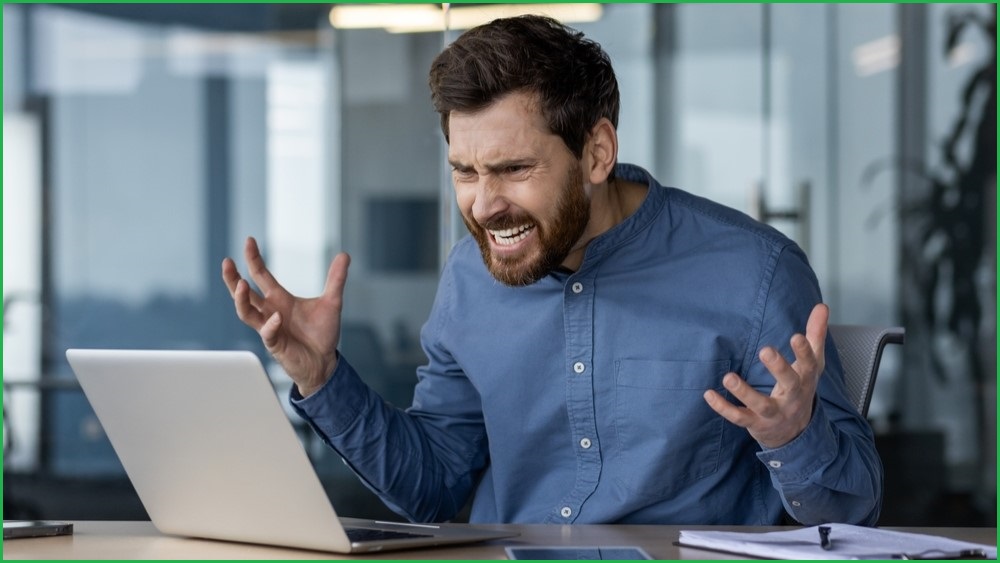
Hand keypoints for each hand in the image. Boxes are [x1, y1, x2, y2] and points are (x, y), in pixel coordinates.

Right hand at [221, 236, 350, 396]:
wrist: (325, 362)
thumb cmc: (322, 334)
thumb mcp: (332, 302)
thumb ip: (336, 279)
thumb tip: (344, 255)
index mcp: (279, 299)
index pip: (261, 276)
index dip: (253, 259)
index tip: (248, 241)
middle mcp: (270, 311)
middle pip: (243, 293)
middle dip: (232, 278)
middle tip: (227, 263)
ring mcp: (269, 328)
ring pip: (245, 313)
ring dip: (241, 299)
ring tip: (240, 284)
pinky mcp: (275, 344)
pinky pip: (267, 334)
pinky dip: (270, 325)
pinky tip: (277, 317)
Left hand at [703, 303, 828, 448]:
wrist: (795, 432)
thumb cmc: (800, 389)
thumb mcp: (811, 364)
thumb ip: (815, 335)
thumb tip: (822, 306)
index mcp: (805, 380)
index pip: (809, 365)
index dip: (804, 352)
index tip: (797, 336)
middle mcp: (792, 398)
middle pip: (789, 384)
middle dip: (778, 368)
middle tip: (765, 350)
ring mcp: (774, 413)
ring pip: (760, 404)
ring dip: (744, 392)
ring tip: (728, 377)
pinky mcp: (756, 423)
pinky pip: (739, 417)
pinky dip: (724, 408)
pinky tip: (709, 394)